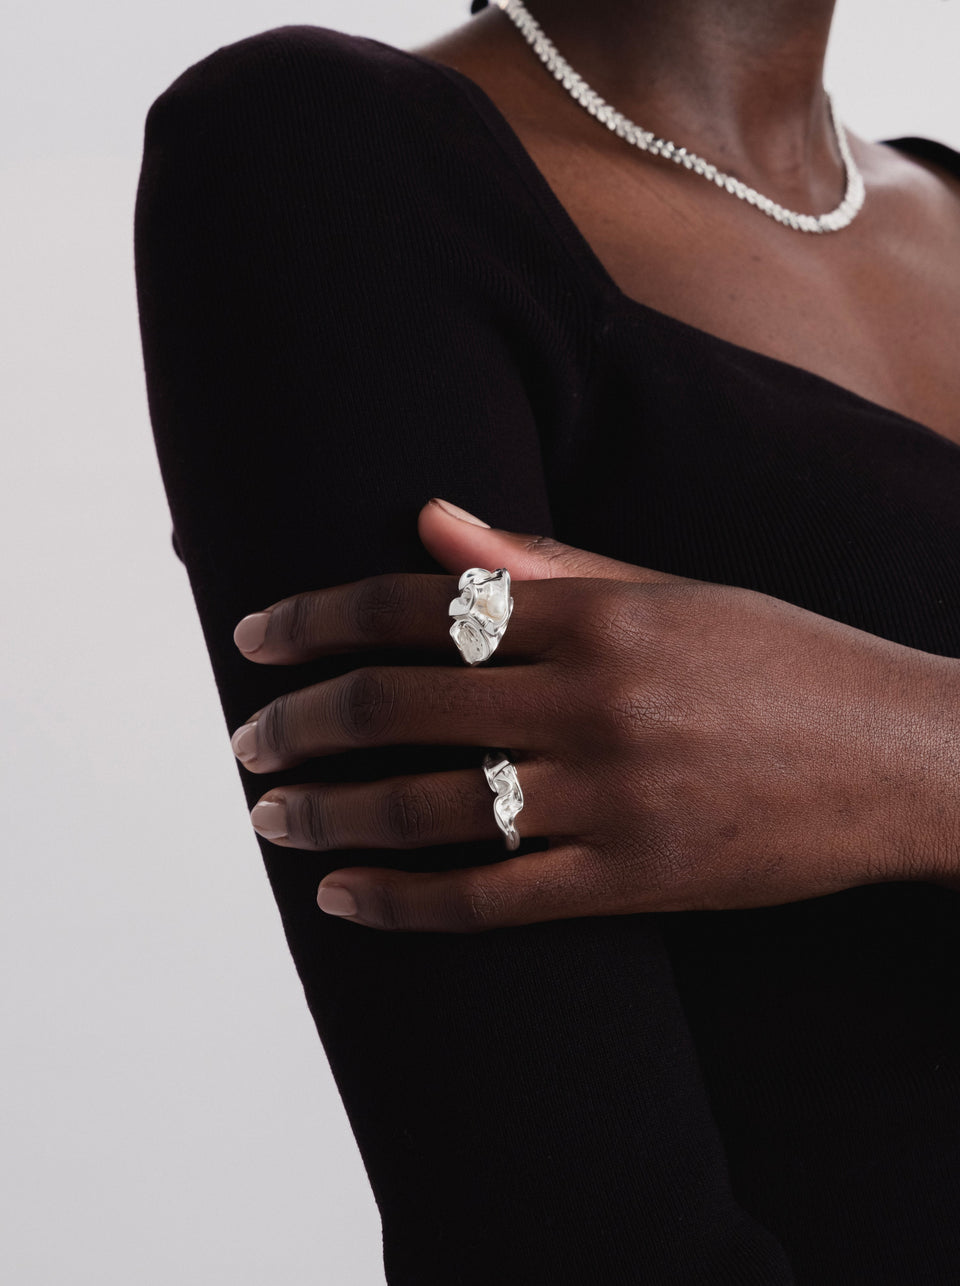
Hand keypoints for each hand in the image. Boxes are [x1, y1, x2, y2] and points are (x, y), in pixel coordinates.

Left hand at [229, 497, 958, 931]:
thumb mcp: (673, 593)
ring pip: (426, 807)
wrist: (905, 759)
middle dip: (299, 721)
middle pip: (398, 702)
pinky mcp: (637, 880)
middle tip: (246, 739)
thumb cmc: (787, 663)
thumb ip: (545, 564)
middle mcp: (594, 698)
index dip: (316, 618)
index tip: (255, 639)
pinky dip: (402, 901)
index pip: (416, 604)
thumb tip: (430, 521)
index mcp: (599, 613)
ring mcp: (613, 796)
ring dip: (327, 811)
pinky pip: (490, 900)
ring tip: (271, 812)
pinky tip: (340, 894)